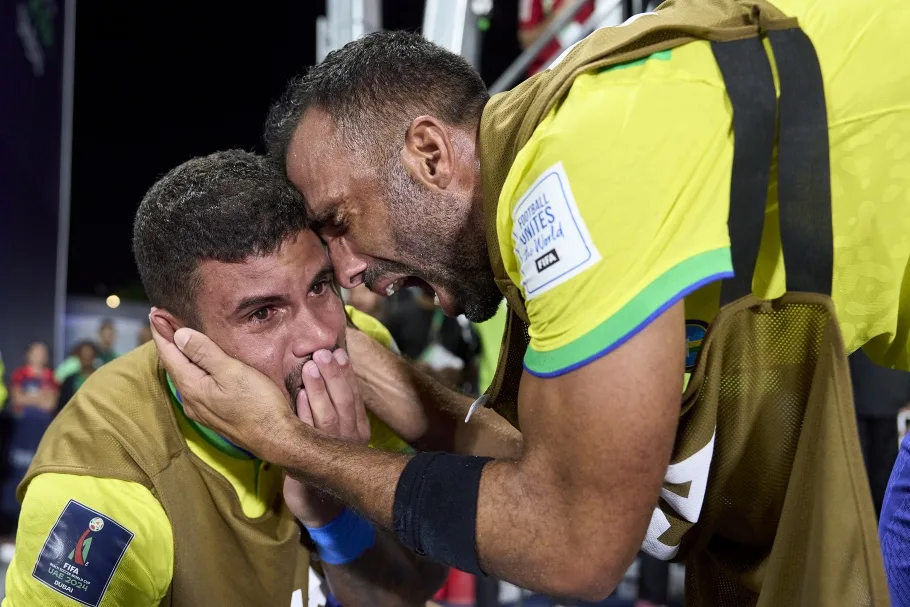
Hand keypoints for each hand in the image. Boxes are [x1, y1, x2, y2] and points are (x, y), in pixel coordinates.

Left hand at [149, 309, 297, 460]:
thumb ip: (204, 353)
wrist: (276, 438)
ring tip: (178, 335)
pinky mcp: (214, 413)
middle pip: (174, 364)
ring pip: (184, 375)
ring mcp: (202, 409)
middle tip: (164, 318)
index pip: (168, 354)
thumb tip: (179, 335)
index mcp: (191, 386)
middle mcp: (191, 400)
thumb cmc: (258, 404)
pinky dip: (192, 367)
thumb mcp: (231, 372)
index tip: (155, 312)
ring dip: (180, 354)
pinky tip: (199, 363)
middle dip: (168, 340)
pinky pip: (196, 384)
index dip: (161, 332)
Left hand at [284, 348, 369, 526]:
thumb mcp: (336, 428)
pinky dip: (304, 414)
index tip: (338, 352)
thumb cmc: (324, 457)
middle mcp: (349, 439)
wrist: (318, 504)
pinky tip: (298, 397)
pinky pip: (308, 437)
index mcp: (357, 427)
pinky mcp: (312, 464)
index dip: (346, 374)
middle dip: (334, 376)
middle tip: (322, 353)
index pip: (354, 396)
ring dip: (318, 391)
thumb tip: (324, 369)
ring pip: (328, 418)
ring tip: (309, 368)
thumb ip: (334, 403)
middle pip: (344, 403)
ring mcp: (332, 452)